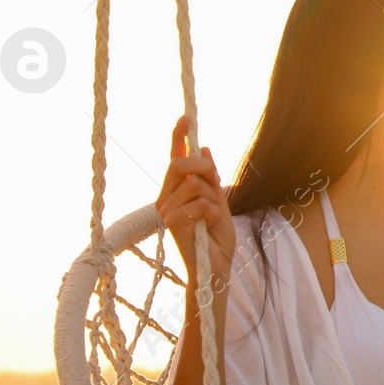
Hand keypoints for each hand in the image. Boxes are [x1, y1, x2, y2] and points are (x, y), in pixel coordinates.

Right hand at [156, 114, 234, 290]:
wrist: (216, 267)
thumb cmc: (216, 237)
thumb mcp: (218, 201)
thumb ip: (210, 178)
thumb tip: (205, 147)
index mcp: (175, 191)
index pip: (174, 158)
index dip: (179, 137)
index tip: (185, 117)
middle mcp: (165, 198)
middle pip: (181, 163)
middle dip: (204, 167)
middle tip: (216, 182)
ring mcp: (166, 210)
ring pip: (194, 183)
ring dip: (212, 198)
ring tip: (211, 216)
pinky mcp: (172, 223)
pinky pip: (200, 203)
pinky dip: (212, 212)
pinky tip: (209, 225)